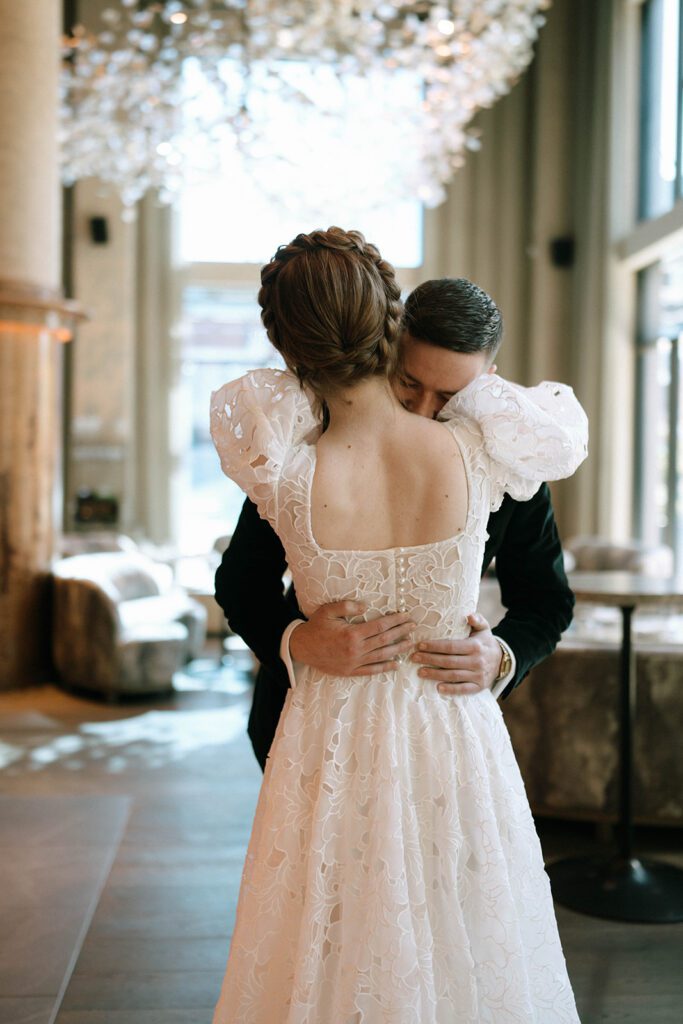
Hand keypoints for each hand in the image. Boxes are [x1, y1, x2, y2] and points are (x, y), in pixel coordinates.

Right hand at [289, 601, 415, 675]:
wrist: (301, 648)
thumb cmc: (316, 626)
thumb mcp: (328, 611)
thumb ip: (348, 606)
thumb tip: (366, 606)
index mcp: (352, 634)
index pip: (380, 626)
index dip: (395, 621)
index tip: (406, 616)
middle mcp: (355, 650)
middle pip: (385, 640)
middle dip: (401, 633)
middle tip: (414, 627)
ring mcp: (353, 663)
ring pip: (382, 656)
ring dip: (398, 649)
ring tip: (411, 643)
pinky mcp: (350, 672)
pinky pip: (371, 670)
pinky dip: (385, 668)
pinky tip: (396, 664)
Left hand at [410, 613, 501, 695]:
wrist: (503, 660)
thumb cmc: (485, 642)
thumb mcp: (484, 628)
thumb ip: (477, 619)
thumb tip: (469, 615)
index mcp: (475, 646)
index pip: (451, 646)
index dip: (434, 646)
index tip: (419, 645)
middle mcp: (477, 661)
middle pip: (449, 661)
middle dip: (429, 659)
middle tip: (414, 658)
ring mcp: (478, 675)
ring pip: (453, 676)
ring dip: (435, 674)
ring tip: (419, 672)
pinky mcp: (479, 686)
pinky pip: (464, 689)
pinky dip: (451, 689)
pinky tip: (438, 688)